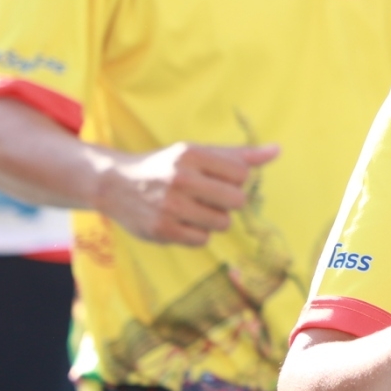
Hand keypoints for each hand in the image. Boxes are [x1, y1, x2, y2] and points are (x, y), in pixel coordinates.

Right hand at [96, 142, 281, 244]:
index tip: (218, 179)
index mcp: (190, 154)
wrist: (114, 184)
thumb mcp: (196, 153)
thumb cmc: (164, 167)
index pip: (241, 175)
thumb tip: (277, 150)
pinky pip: (202, 239)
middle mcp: (180, 178)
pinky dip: (196, 233)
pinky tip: (180, 221)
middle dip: (228, 202)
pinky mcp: (162, 230)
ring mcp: (170, 206)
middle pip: (236, 201)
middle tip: (208, 196)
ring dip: (212, 219)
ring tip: (192, 208)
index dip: (235, 181)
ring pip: (221, 223)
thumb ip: (237, 155)